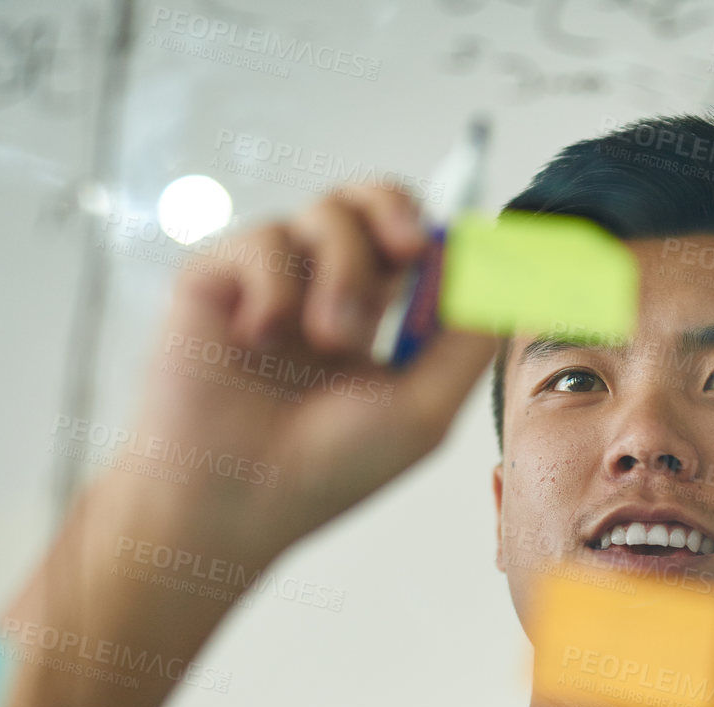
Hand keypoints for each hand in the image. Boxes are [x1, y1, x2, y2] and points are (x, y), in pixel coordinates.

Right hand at [116, 184, 497, 562]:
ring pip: (324, 214)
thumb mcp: (424, 411)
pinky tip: (261, 339)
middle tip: (408, 246)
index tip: (456, 251)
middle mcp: (319, 292)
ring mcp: (268, 283)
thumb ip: (468, 343)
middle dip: (395, 208)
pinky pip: (265, 239)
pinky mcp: (215, 277)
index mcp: (371, 321)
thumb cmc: (325, 471)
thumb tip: (497, 274)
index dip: (438, 235)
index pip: (410, 245)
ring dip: (343, 272)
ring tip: (331, 339)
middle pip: (368, 202)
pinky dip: (276, 287)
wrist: (235, 498)